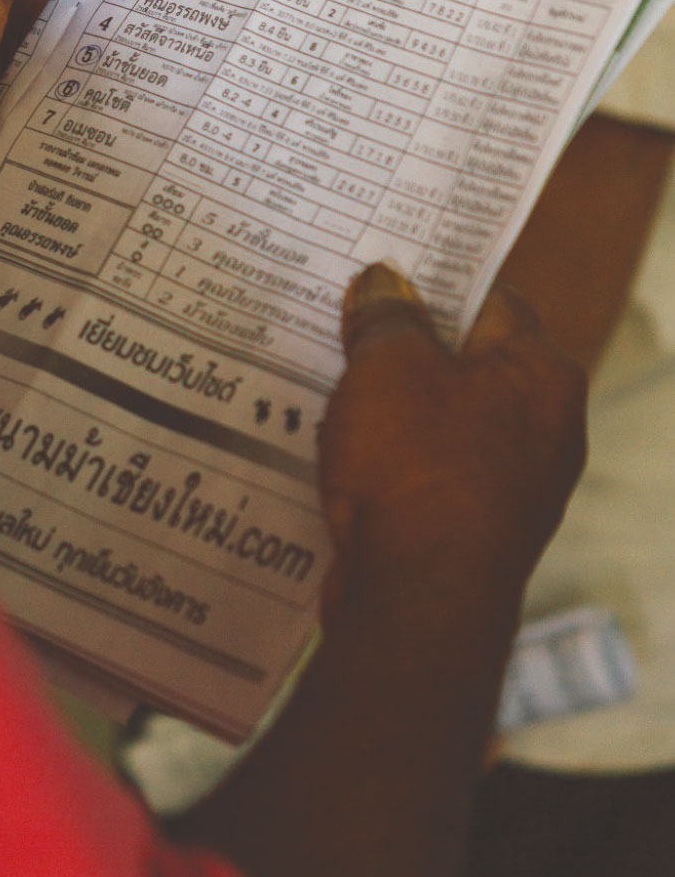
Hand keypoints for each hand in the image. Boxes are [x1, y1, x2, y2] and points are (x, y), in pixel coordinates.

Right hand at [320, 265, 586, 616]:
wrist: (419, 599)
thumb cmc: (417, 470)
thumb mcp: (388, 365)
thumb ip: (386, 316)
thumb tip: (383, 283)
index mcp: (544, 373)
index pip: (492, 300)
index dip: (432, 284)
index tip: (381, 277)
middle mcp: (546, 430)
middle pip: (467, 366)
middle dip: (403, 353)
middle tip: (342, 332)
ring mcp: (514, 488)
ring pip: (444, 427)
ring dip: (391, 416)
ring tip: (330, 398)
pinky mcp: (476, 535)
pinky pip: (429, 481)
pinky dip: (391, 469)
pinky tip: (343, 464)